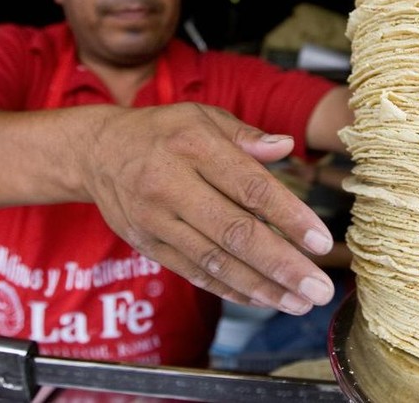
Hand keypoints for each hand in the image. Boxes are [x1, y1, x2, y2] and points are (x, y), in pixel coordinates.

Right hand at [84, 102, 335, 314]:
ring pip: (214, 261)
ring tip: (298, 302)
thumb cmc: (161, 131)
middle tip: (318, 288)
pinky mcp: (147, 244)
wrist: (97, 151)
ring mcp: (156, 219)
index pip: (249, 186)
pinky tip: (261, 298)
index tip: (321, 242)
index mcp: (193, 145)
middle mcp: (171, 183)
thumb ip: (245, 135)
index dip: (289, 217)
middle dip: (282, 265)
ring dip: (261, 286)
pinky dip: (230, 289)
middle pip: (234, 233)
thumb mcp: (202, 116)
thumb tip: (285, 147)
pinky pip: (193, 272)